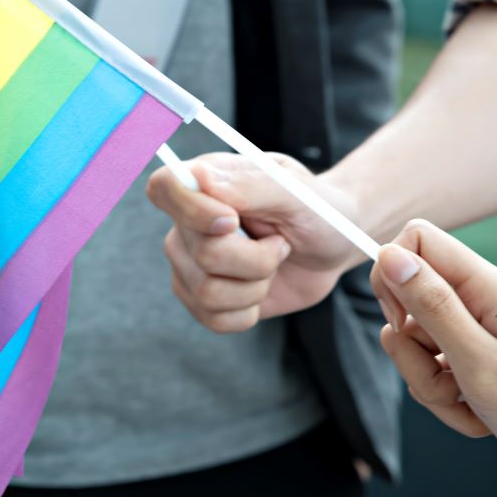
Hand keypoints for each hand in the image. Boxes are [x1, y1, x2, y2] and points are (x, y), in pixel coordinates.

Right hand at [146, 152, 363, 332]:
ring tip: (272, 264)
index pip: (164, 188)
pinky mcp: (200, 299)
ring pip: (208, 292)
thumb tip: (201, 177)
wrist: (332, 248)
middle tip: (280, 243)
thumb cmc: (316, 210)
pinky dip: (250, 309)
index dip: (191, 209)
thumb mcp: (296, 192)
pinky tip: (261, 288)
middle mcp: (188, 223)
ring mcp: (190, 263)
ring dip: (257, 285)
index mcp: (206, 181)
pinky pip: (214, 318)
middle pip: (201, 252)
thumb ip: (250, 185)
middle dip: (257, 258)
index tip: (232, 221)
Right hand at [370, 220, 496, 496]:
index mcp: (488, 288)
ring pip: (419, 345)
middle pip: (409, 304)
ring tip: (471, 405)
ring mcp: (483, 335)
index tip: (398, 323)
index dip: (391, 277)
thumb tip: (388, 254)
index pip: (417, 242)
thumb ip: (430, 305)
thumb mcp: (478, 361)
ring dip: (430, 384)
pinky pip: (438, 374)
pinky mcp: (483, 364)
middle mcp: (484, 303)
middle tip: (446, 378)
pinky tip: (480, 418)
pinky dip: (448, 401)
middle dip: (410, 351)